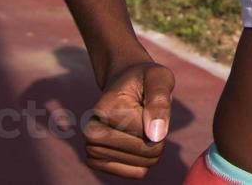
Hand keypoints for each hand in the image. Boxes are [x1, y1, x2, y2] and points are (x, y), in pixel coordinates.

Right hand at [83, 59, 174, 178]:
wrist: (124, 84)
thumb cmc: (145, 80)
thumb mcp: (159, 78)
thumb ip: (160, 103)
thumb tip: (156, 135)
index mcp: (105, 109)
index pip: (148, 132)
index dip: (160, 120)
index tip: (150, 104)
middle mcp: (91, 131)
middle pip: (145, 151)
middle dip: (158, 136)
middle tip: (149, 117)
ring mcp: (91, 149)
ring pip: (142, 164)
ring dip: (151, 147)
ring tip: (141, 126)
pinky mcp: (96, 161)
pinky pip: (136, 173)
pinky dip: (145, 161)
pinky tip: (138, 143)